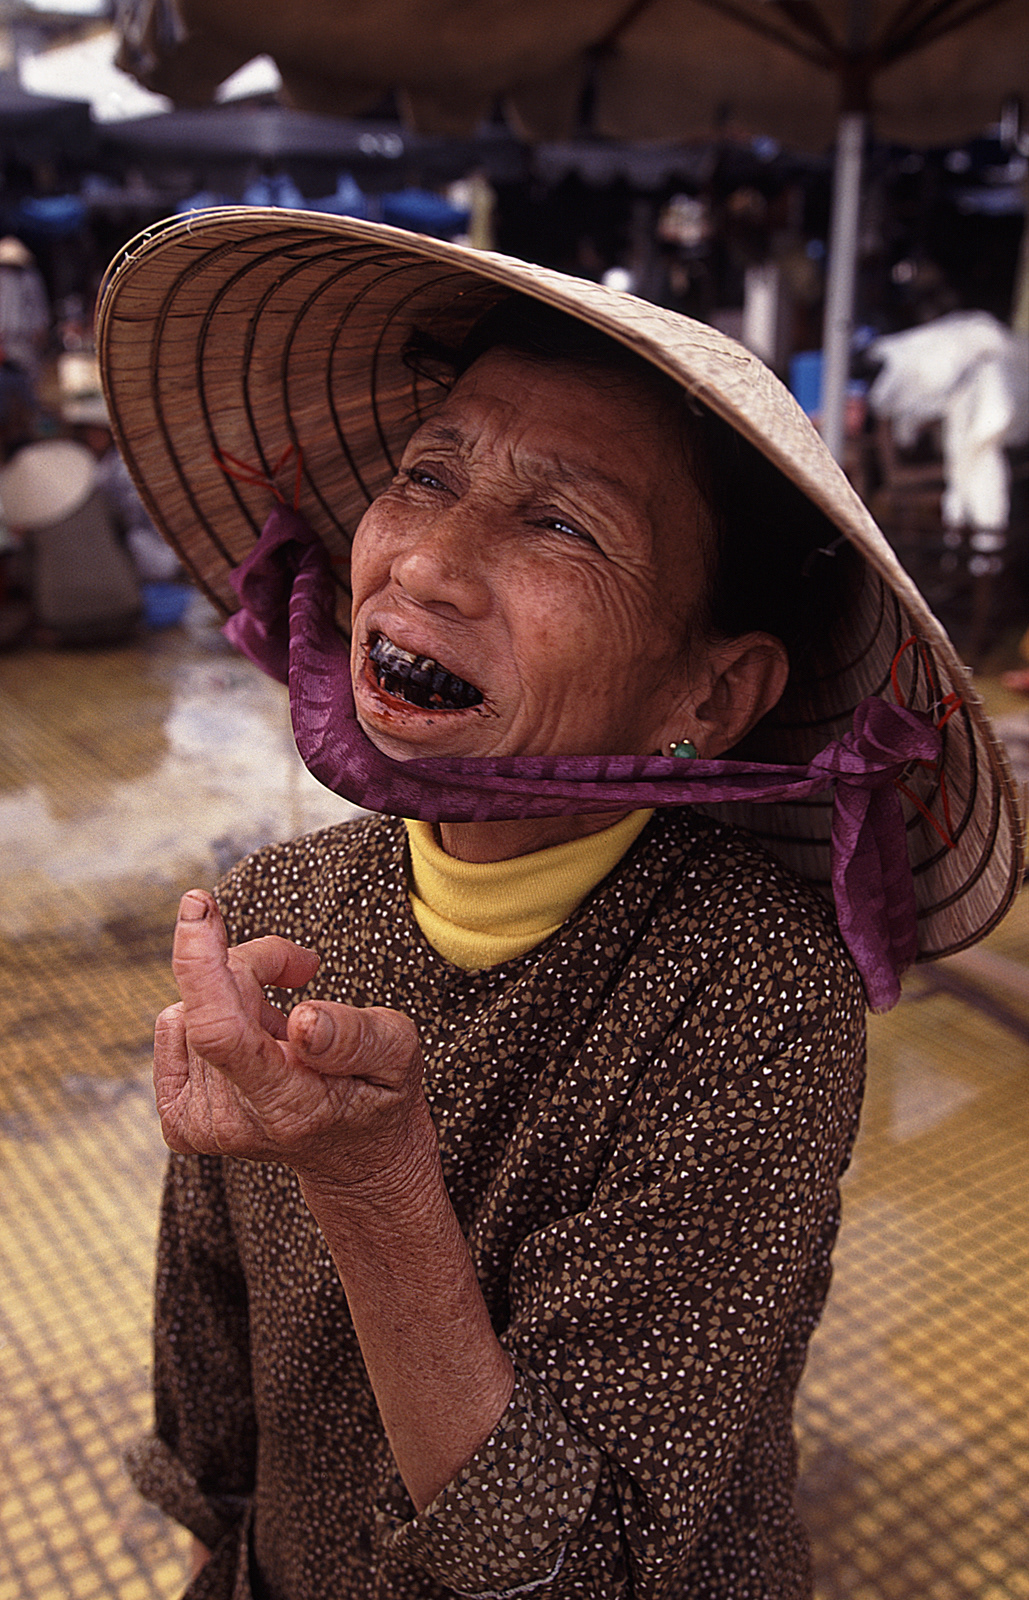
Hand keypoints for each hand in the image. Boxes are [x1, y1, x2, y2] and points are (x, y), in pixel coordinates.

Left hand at [154, 890, 433, 1192]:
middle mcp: (233, 1121)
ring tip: (284, 1021)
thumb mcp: (398, 1055)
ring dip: (240, 991)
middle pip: (214, 1000)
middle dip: (255, 961)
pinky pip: (176, 1026)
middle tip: (302, 967)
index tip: (198, 906)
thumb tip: (303, 1020)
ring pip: (193, 1006)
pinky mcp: (180, 1117)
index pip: (220, 1031)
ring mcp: (201, 1124)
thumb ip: (356, 1036)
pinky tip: (255, 1038)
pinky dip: (215, 1012)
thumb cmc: (380, 1093)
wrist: (356, 1158)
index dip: (201, 962)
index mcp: (288, 1105)